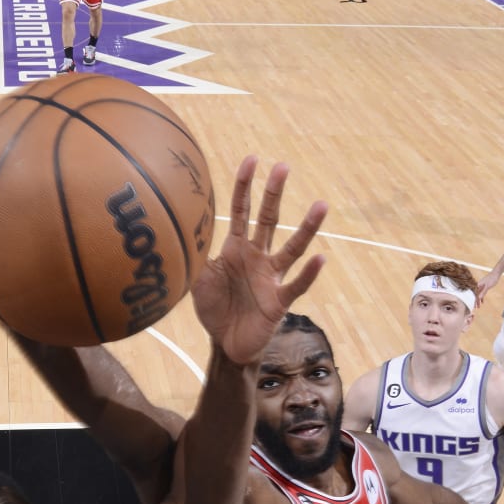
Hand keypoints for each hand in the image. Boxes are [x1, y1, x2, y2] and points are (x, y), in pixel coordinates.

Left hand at [190, 156, 328, 365]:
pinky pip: (296, 285)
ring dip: (306, 228)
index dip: (245, 187)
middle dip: (275, 194)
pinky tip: (320, 258)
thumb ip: (195, 254)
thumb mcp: (197, 278)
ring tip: (321, 206)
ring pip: (291, 247)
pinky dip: (309, 273)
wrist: (226, 344)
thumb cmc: (215, 308)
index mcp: (237, 248)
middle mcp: (257, 257)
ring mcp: (271, 277)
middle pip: (269, 219)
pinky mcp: (279, 301)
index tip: (251, 160)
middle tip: (283, 166)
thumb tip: (182, 228)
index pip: (242, 211)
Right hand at [474, 271, 500, 304]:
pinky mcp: (484, 286)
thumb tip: (479, 298)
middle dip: (475, 302)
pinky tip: (482, 301)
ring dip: (479, 300)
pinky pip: (482, 293)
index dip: (474, 301)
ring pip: (479, 295)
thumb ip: (483, 292)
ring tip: (479, 306)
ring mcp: (481, 286)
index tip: (473, 306)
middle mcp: (478, 286)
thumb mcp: (488, 286)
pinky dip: (482, 297)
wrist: (496, 273)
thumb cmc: (492, 278)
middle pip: (476, 295)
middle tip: (476, 308)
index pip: (475, 295)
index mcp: (477, 285)